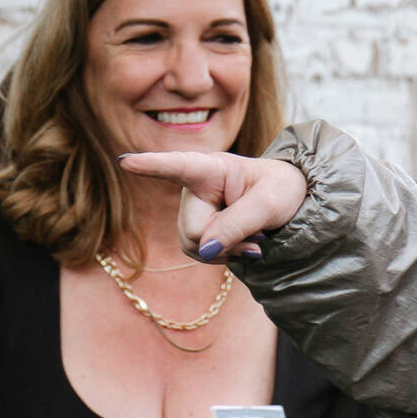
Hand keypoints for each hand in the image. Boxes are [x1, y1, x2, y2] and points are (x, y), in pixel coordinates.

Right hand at [116, 150, 309, 262]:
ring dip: (227, 251)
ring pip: (195, 246)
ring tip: (253, 237)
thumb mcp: (270, 204)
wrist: (291, 202)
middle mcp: (194, 188)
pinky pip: (201, 253)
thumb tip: (206, 248)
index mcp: (212, 168)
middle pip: (194, 230)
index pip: (177, 166)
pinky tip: (242, 244)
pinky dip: (224, 255)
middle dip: (225, 241)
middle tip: (258, 236)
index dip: (150, 165)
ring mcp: (193, 210)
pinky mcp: (197, 228)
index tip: (125, 162)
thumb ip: (238, 224)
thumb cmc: (282, 190)